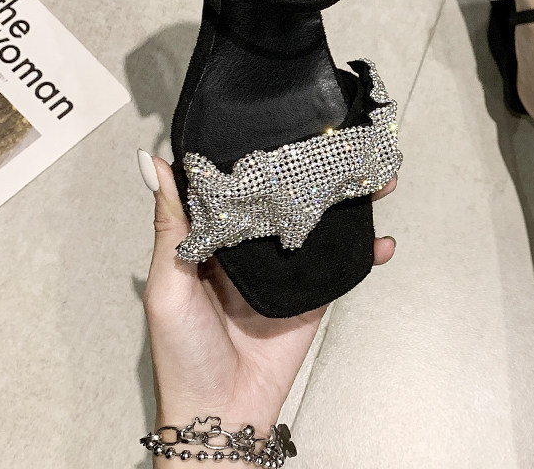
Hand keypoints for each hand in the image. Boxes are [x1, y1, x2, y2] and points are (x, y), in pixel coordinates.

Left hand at [140, 155, 396, 454]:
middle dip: (318, 171)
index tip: (282, 121)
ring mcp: (289, 267)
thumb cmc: (183, 352)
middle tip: (343, 144)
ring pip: (324, 223)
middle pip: (291, 196)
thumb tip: (151, 163)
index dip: (260, 154)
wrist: (221, 413)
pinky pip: (344, 266)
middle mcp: (255, 244)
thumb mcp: (167, 283)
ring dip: (352, 202)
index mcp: (217, 235)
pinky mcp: (314, 291)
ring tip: (376, 179)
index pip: (242, 183)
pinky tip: (382, 240)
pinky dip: (368, 252)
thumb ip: (171, 225)